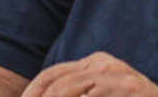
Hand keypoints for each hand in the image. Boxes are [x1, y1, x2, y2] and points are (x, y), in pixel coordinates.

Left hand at [22, 52, 157, 96]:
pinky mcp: (125, 89)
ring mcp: (116, 77)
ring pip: (68, 89)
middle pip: (57, 82)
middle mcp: (103, 64)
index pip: (53, 73)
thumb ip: (82, 90)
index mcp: (96, 62)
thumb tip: (49, 95)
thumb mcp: (105, 90)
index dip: (32, 92)